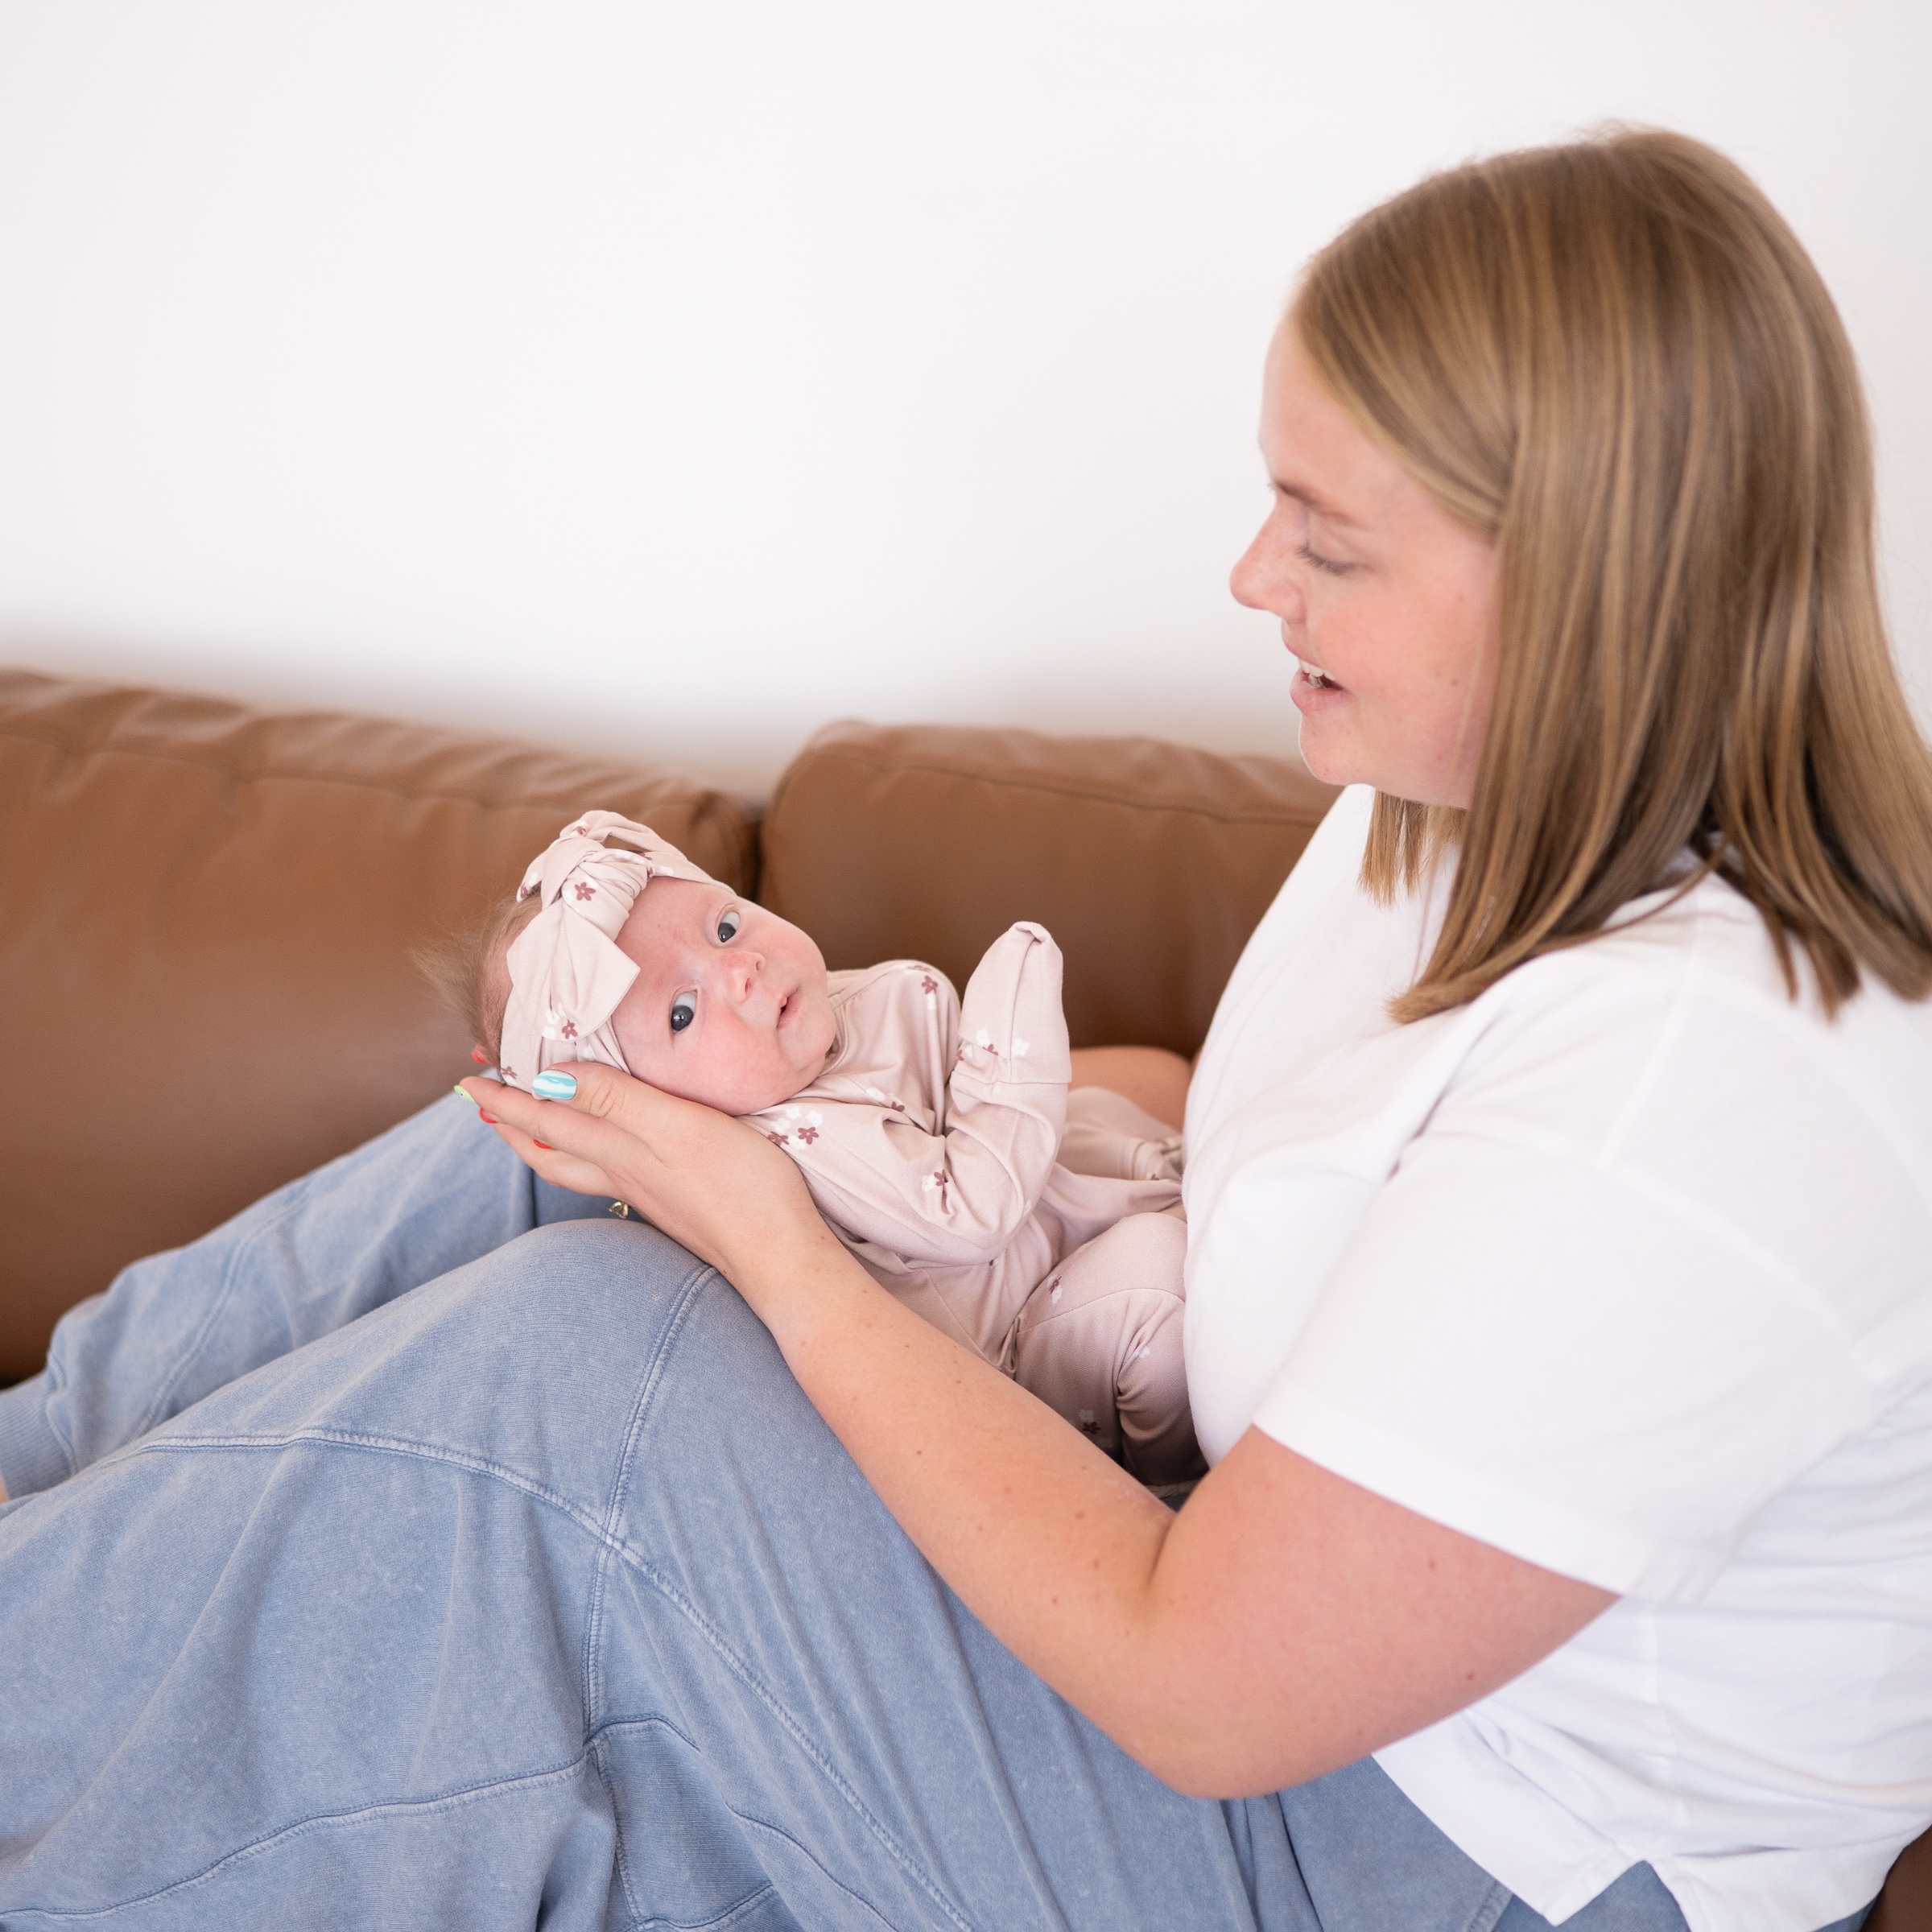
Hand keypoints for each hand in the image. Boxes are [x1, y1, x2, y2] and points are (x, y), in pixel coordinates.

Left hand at [457, 1067, 827, 1286]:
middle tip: (486, 1101)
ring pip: (577, 1167)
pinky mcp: (676, 1204)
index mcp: (618, 1152)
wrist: (781, 1258)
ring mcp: (649, 1195)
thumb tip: (548, 1080)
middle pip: (550, 1152)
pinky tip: (610, 1149)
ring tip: (532, 1126)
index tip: (468, 1078)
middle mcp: (624, 1175)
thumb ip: (616, 1100)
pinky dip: (590, 1154)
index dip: (505, 1098)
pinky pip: (610, 1174)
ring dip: (546, 1143)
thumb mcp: (677, 1127)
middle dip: (513, 1124)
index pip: (545, 1121)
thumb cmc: (741, 1188)